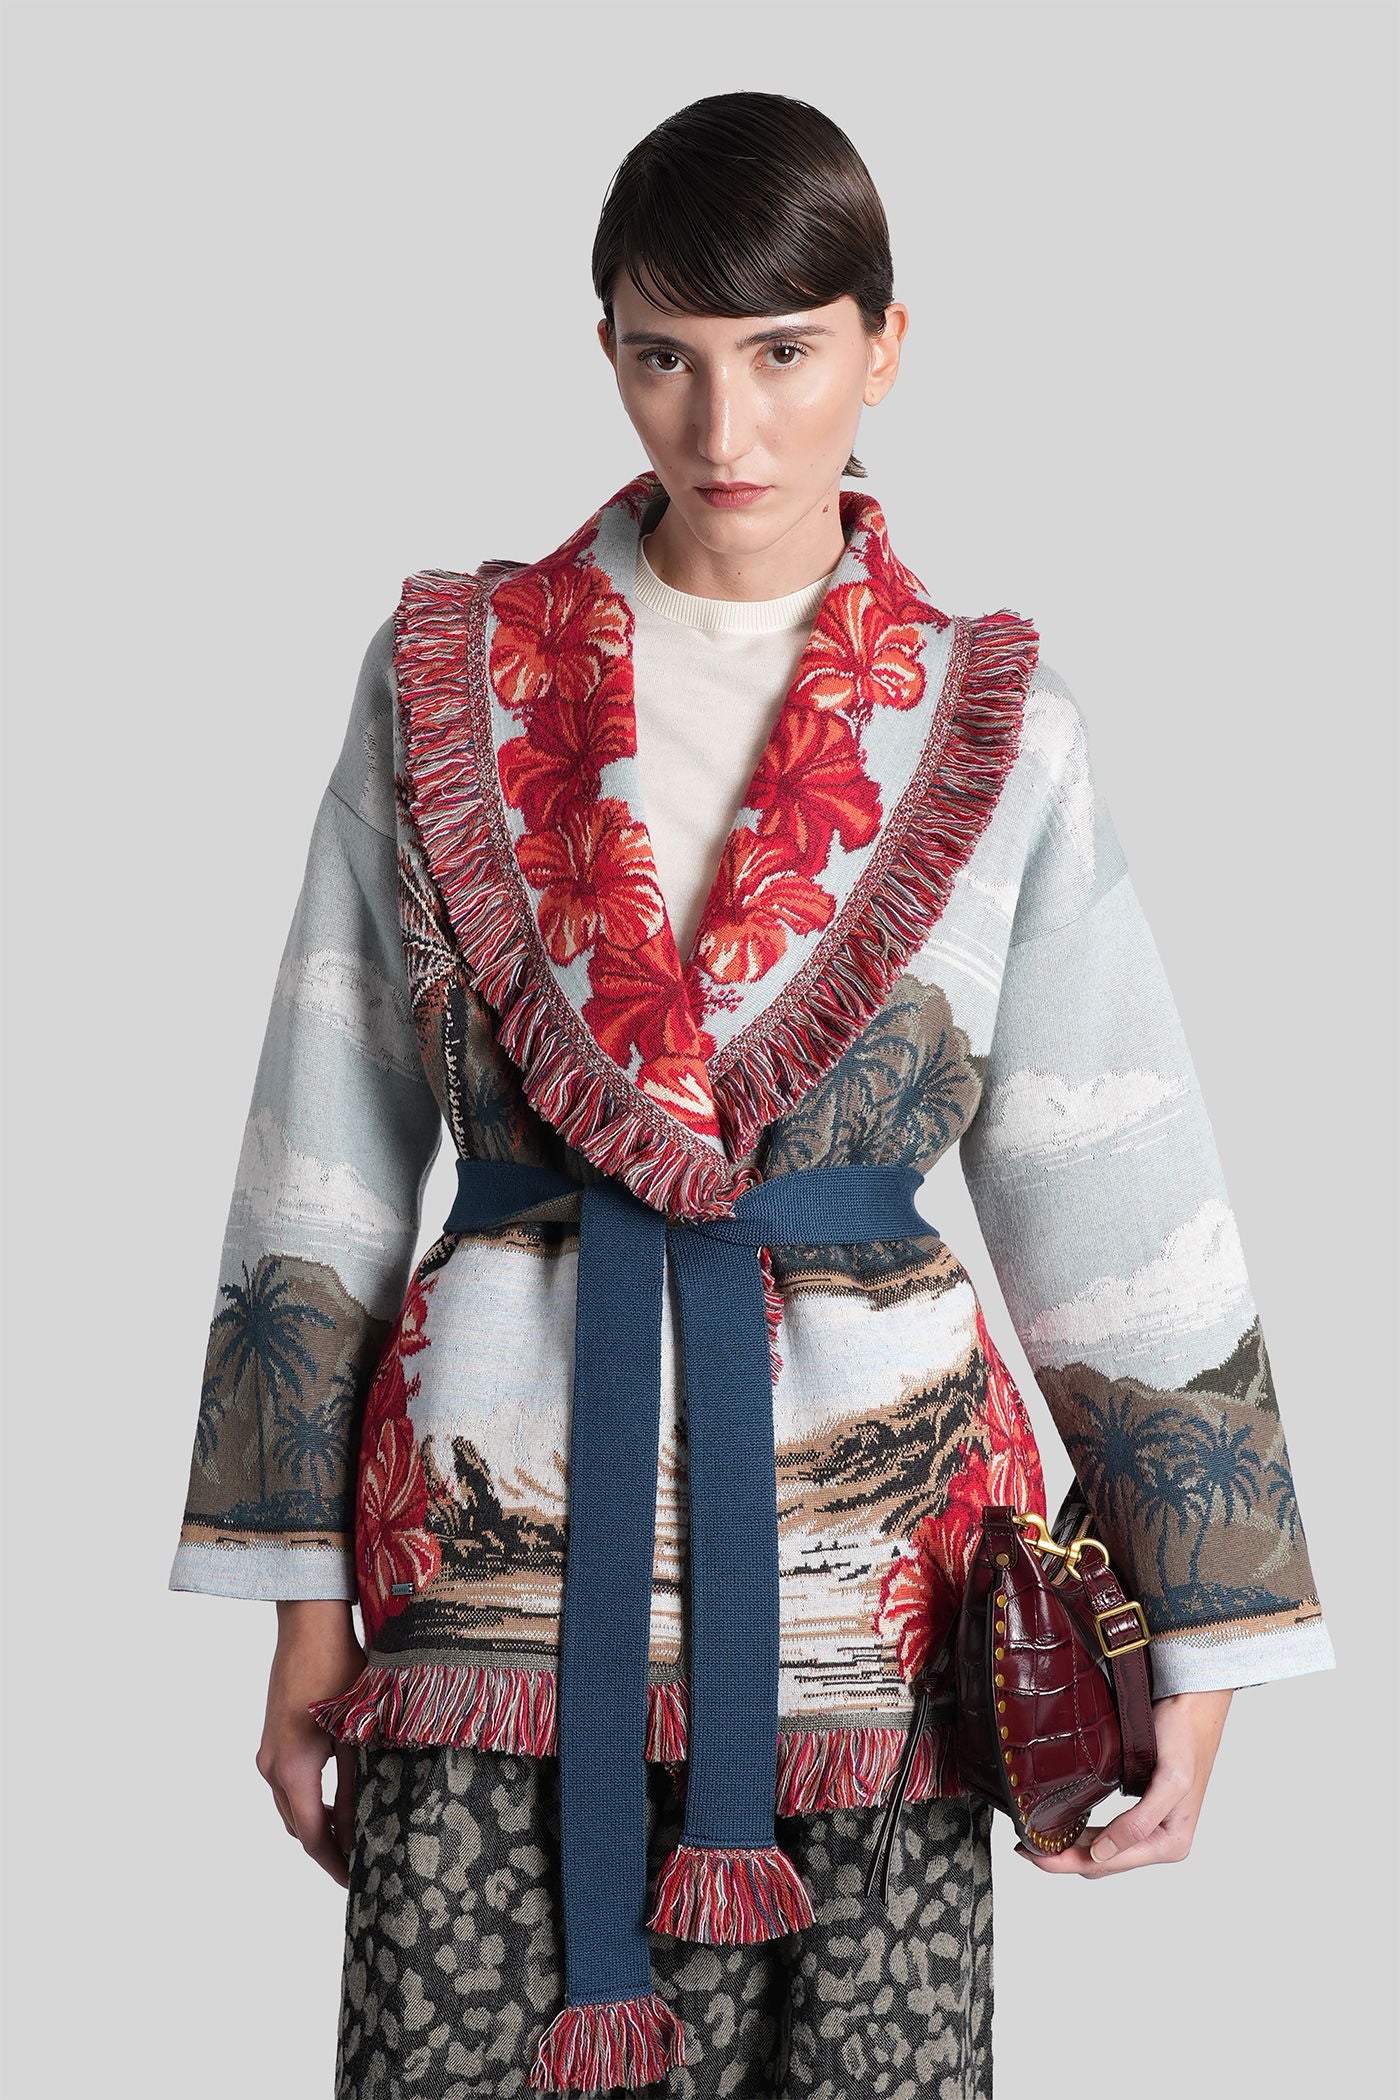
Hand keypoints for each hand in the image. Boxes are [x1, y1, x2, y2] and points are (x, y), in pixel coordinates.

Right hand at [255, 1599, 364, 1887]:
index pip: (312, 1836)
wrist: (308, 1623)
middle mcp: (271, 1766)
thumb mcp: (356, 1731)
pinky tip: (338, 1798)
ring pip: (291, 1806)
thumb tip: (362, 1828)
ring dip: (318, 1824)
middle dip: (326, 1849)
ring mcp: (267, 1751)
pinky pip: (287, 1784)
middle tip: (360, 1864)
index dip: (333, 1864)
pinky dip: (309, 1800)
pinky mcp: (272, 1737)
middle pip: (298, 1825)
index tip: (356, 1882)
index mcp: (293, 1768)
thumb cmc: (340, 1669)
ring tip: (353, 1836)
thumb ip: (357, 1784)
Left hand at [1013, 1688, 1233, 1876]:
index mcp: (1170, 1844)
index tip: (1034, 1856)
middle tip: (1025, 1848)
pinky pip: (1107, 1834)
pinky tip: (1066, 1828)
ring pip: (1102, 1852)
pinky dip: (1085, 1835)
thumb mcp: (1169, 1782)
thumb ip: (1140, 1824)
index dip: (1068, 1862)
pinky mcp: (1141, 1812)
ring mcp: (1150, 1828)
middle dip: (1065, 1859)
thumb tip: (1104, 1854)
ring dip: (1073, 1849)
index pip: (1107, 1863)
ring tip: (1038, 1842)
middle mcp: (1161, 1842)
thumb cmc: (1185, 1739)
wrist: (1194, 1707)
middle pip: (1102, 1862)